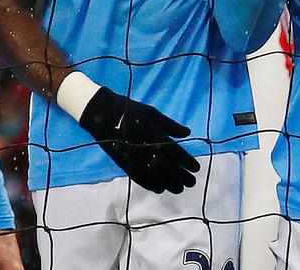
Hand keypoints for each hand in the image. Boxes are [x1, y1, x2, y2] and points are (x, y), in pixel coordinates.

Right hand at [78, 86, 200, 193]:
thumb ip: (171, 125)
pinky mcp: (125, 165)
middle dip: (182, 177)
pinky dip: (152, 186)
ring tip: (180, 188)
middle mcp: (147, 149)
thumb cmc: (130, 110)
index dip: (187, 162)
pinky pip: (141, 179)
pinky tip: (160, 189)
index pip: (176, 153)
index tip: (196, 168)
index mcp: (155, 135)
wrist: (102, 115)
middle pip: (169, 168)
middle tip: (192, 182)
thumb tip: (188, 133)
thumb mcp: (152, 113)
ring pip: (156, 177)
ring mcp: (135, 159)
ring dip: (170, 184)